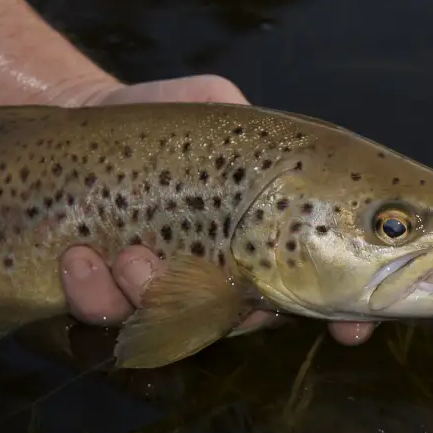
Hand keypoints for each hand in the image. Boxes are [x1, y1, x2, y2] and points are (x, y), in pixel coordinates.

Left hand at [59, 74, 375, 345]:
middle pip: (247, 322)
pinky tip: (79, 256)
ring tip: (128, 254)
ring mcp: (163, 288)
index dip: (349, 316)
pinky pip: (105, 313)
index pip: (324, 287)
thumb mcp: (217, 103)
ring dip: (150, 295)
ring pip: (170, 323)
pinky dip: (92, 292)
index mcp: (266, 239)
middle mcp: (223, 276)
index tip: (353, 328)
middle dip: (233, 314)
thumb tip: (268, 149)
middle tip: (207, 273)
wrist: (86, 122)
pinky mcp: (106, 291)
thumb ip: (249, 123)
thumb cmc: (164, 118)